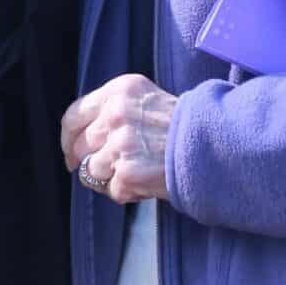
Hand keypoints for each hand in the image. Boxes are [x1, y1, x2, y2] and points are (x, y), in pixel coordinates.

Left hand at [60, 73, 177, 203]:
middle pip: (80, 146)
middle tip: (110, 170)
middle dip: (89, 162)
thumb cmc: (184, 127)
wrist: (216, 145)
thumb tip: (79, 138)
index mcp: (119, 91)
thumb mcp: (147, 101)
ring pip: (92, 171)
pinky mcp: (127, 172)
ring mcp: (121, 143)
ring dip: (110, 178)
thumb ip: (114, 111)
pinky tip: (147, 183)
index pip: (74, 116)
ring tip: (139, 173)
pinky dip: (127, 193)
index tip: (71, 153)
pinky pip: (112, 190)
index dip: (69, 139)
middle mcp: (116, 113)